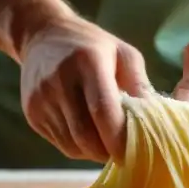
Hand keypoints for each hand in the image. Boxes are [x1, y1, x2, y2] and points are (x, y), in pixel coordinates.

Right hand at [20, 15, 150, 162]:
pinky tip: (89, 133)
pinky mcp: (32, 113)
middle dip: (108, 152)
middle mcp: (59, 81)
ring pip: (72, 145)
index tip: (137, 151)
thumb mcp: (123, 53)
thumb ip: (140, 85)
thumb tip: (156, 120)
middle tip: (126, 153)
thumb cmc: (93, 45)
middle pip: (85, 136)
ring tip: (108, 141)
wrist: (42, 35)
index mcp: (87, 62)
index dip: (120, 138)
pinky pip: (60, 143)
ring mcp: (41, 99)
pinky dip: (79, 146)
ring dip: (94, 152)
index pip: (103, 111)